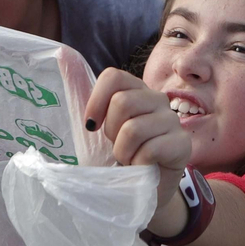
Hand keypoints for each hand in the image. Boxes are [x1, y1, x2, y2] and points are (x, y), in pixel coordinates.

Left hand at [83, 68, 190, 221]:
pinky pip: (149, 149)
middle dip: (112, 133)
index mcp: (136, 91)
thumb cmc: (118, 159)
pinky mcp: (182, 144)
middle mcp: (157, 100)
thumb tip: (61, 53)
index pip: (113, 77)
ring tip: (129, 160)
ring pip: (134, 129)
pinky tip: (143, 169)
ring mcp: (172, 121)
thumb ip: (84, 95)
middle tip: (118, 147)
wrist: (142, 192)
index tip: (92, 126)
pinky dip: (138, 165)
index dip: (97, 101)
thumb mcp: (97, 130)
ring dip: (124, 152)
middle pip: (122, 103)